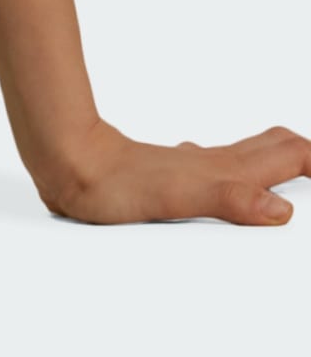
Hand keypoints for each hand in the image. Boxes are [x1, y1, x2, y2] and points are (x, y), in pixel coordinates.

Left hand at [36, 119, 307, 224]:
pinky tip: (222, 182)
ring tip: (292, 171)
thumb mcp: (179, 198)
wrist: (68, 164)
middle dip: (304, 154)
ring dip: (274, 159)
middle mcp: (212, 162)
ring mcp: (190, 165)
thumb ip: (231, 200)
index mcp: (225, 169)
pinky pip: (214, 167)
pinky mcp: (168, 172)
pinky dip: (237, 171)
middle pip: (274, 147)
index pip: (289, 153)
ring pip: (245, 154)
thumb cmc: (116, 183)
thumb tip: (281, 210)